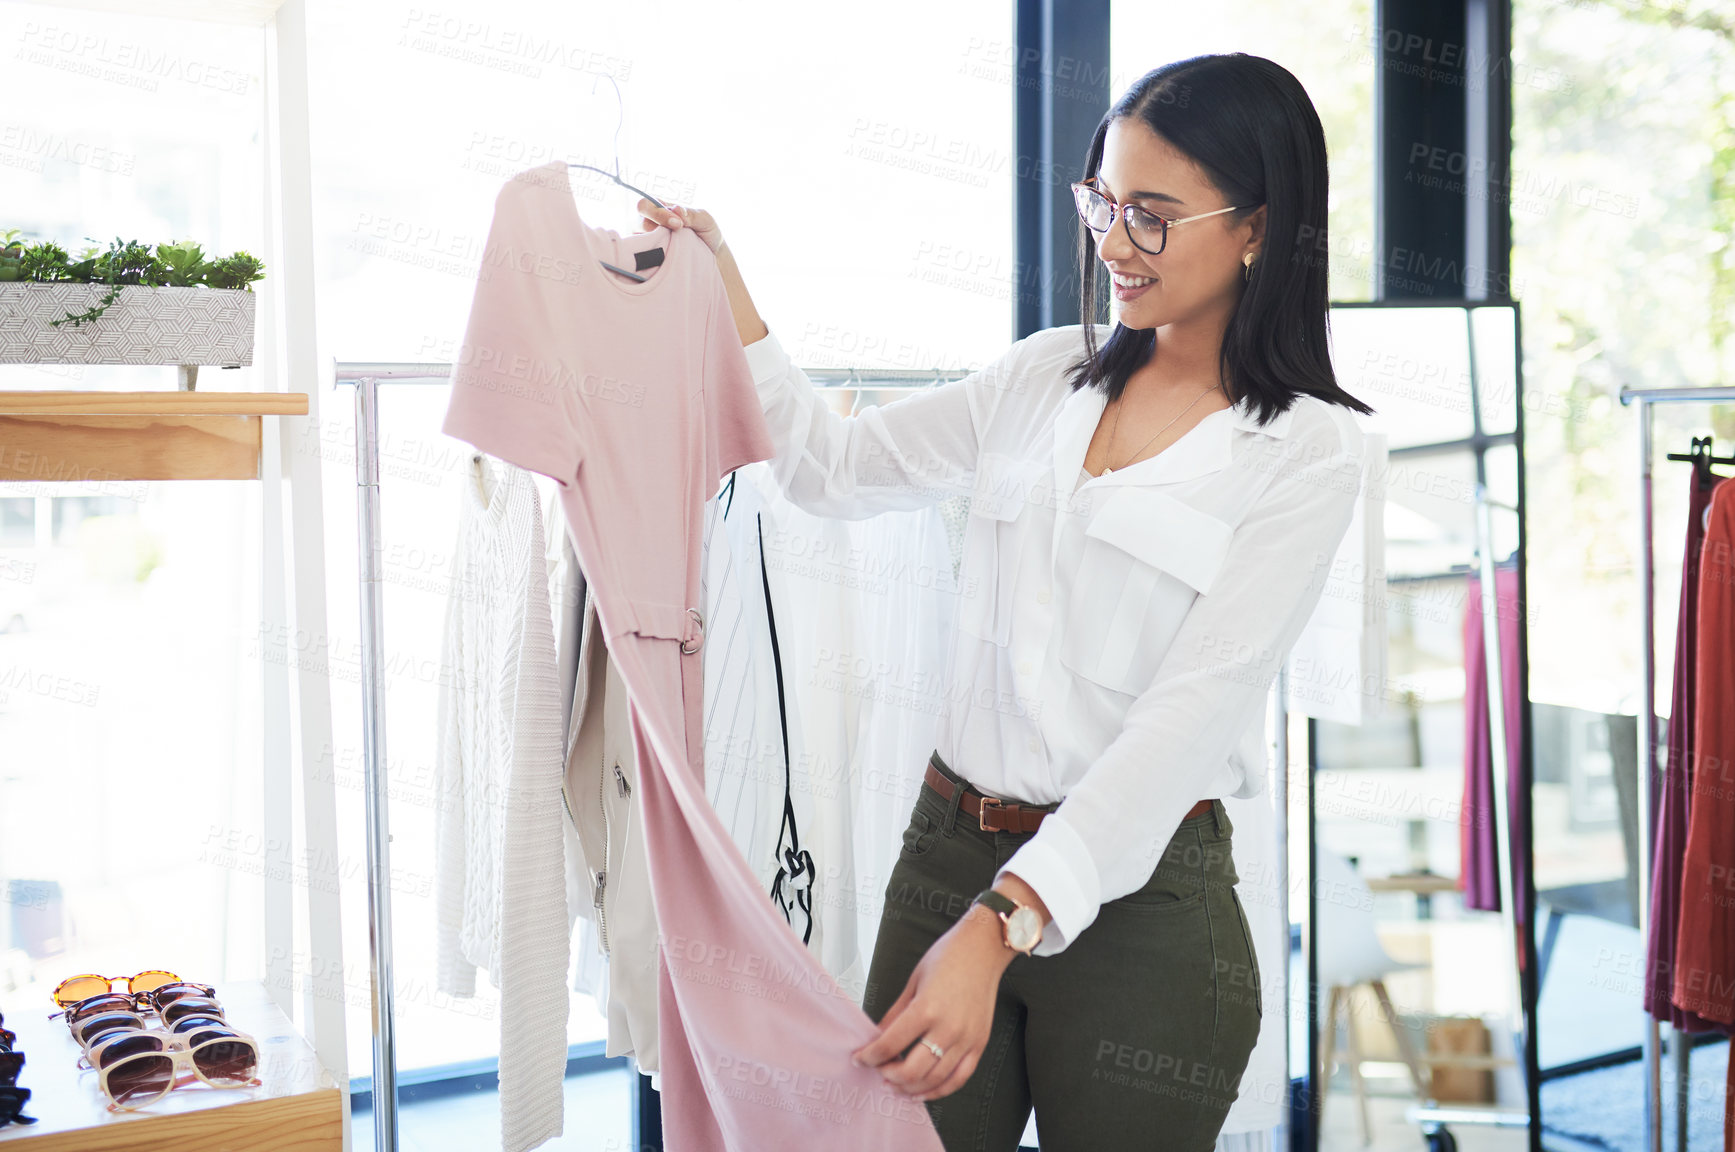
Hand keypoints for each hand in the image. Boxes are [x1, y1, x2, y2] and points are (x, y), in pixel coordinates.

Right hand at [635, 197, 724, 254]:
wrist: (712, 256)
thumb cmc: (706, 233)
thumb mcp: (704, 219)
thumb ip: (690, 214)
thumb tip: (676, 209)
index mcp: (659, 209)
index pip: (645, 205)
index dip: (658, 213)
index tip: (678, 223)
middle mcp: (649, 224)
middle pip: (639, 223)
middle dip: (658, 228)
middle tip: (678, 234)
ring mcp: (648, 243)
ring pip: (641, 243)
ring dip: (658, 245)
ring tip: (676, 249)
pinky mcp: (649, 260)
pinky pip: (644, 260)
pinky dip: (655, 260)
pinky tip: (668, 261)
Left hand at [851, 903, 1014, 1101]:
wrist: (983, 948)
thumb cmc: (946, 957)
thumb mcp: (913, 982)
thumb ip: (895, 1014)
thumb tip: (877, 1038)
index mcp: (926, 1009)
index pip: (890, 1045)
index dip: (870, 1057)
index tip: (859, 1059)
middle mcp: (947, 1028)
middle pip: (912, 1070)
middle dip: (889, 1076)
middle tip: (877, 1071)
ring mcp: (966, 1039)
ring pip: (935, 1080)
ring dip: (911, 1087)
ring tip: (895, 1085)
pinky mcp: (979, 1043)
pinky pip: (959, 1078)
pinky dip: (939, 1090)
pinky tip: (923, 1091)